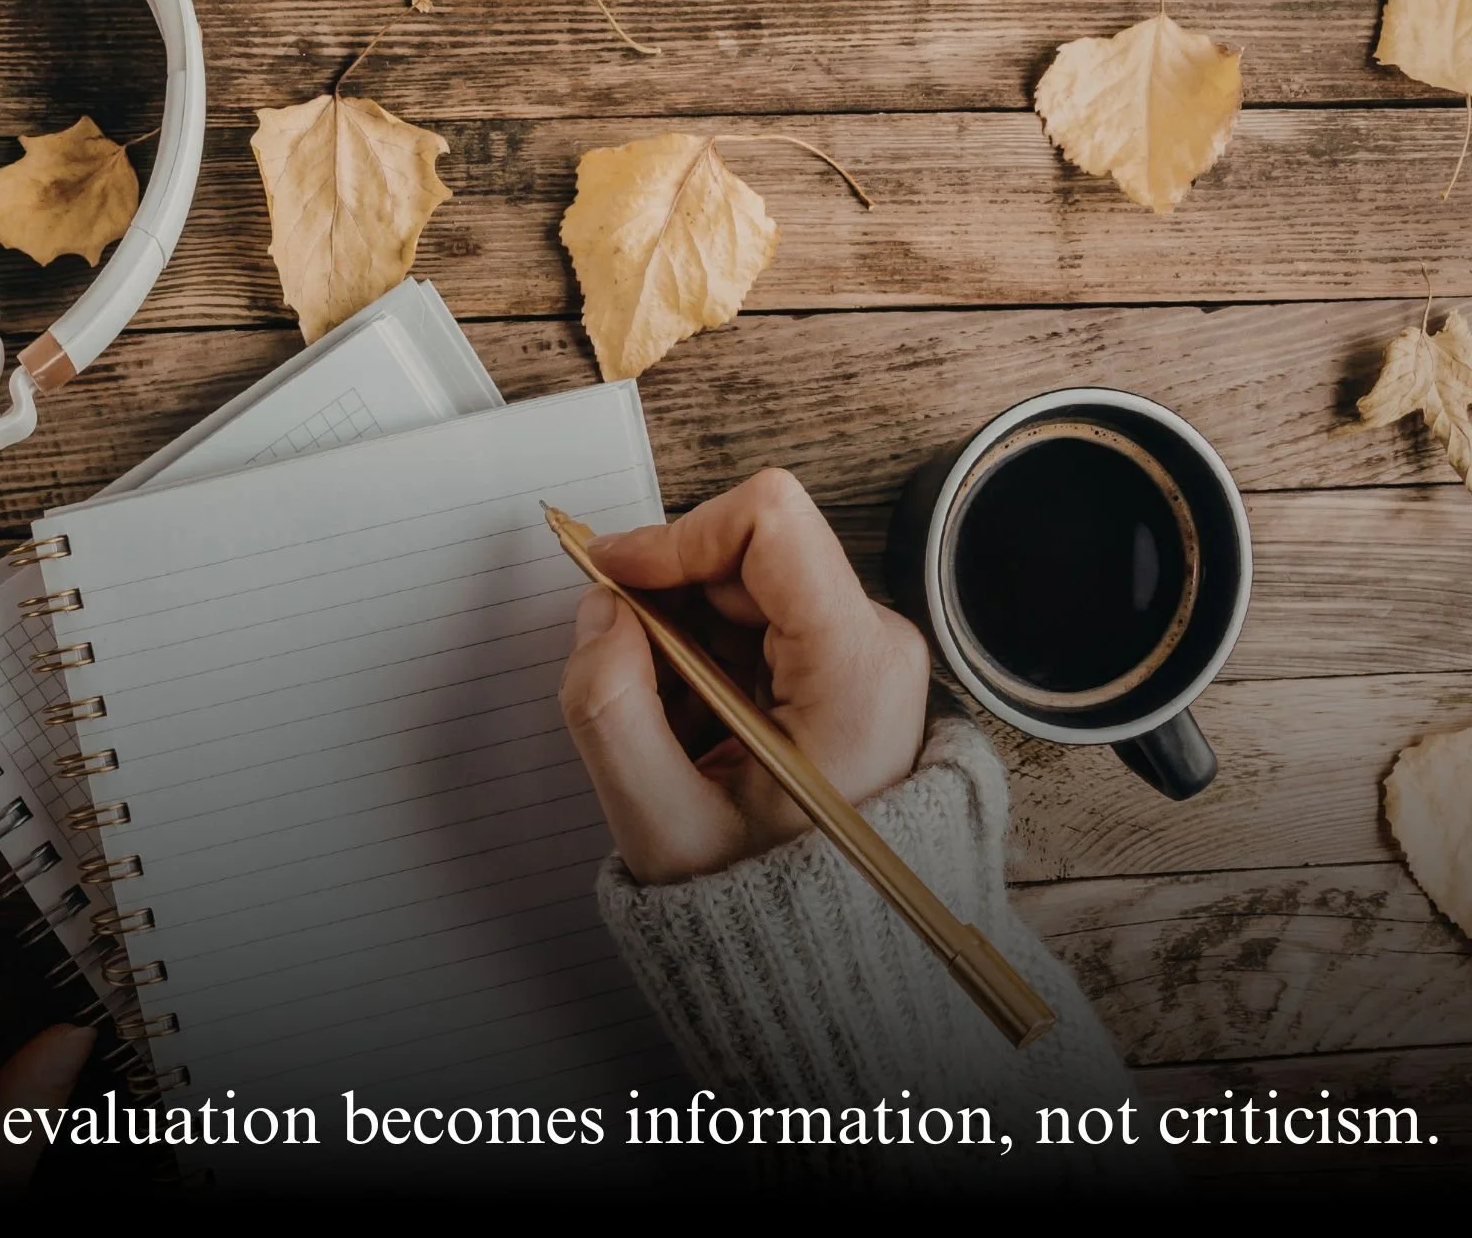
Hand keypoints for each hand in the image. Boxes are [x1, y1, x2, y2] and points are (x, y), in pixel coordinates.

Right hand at [559, 468, 930, 883]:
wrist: (832, 949)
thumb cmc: (765, 900)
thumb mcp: (662, 825)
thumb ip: (608, 708)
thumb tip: (599, 612)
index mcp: (854, 670)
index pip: (768, 521)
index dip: (674, 537)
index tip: (612, 577)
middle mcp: (873, 642)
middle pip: (744, 552)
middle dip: (665, 602)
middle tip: (627, 677)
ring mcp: (860, 650)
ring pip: (738, 584)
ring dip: (678, 637)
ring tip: (672, 725)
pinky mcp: (840, 662)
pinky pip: (749, 619)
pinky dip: (699, 657)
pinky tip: (693, 726)